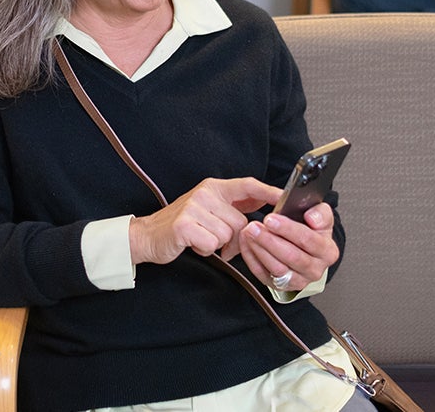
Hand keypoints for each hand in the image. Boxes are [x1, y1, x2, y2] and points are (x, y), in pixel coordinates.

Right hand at [128, 177, 281, 265]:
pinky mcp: (185, 225)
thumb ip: (233, 208)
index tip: (285, 197)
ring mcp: (194, 207)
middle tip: (219, 242)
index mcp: (213, 187)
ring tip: (202, 239)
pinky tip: (194, 243)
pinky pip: (213, 243)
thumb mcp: (209, 210)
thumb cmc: (184, 225)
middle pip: (241, 221)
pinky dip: (205, 249)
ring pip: (228, 235)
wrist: (148, 236)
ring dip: (218, 244)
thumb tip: (263, 210)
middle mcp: (204, 193)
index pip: (247, 185)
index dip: (268, 191)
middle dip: (235, 239)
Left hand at [238, 202, 338, 291]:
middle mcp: (315, 270)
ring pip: (277, 268)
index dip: (288, 229)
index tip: (270, 218)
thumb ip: (321, 213)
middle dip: (270, 240)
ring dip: (259, 249)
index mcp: (327, 251)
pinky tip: (245, 242)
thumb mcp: (321, 217)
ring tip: (248, 232)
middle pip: (291, 256)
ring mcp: (297, 281)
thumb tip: (312, 217)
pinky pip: (262, 274)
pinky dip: (251, 257)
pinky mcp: (280, 286)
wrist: (306, 250)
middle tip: (254, 226)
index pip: (308, 240)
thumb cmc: (311, 231)